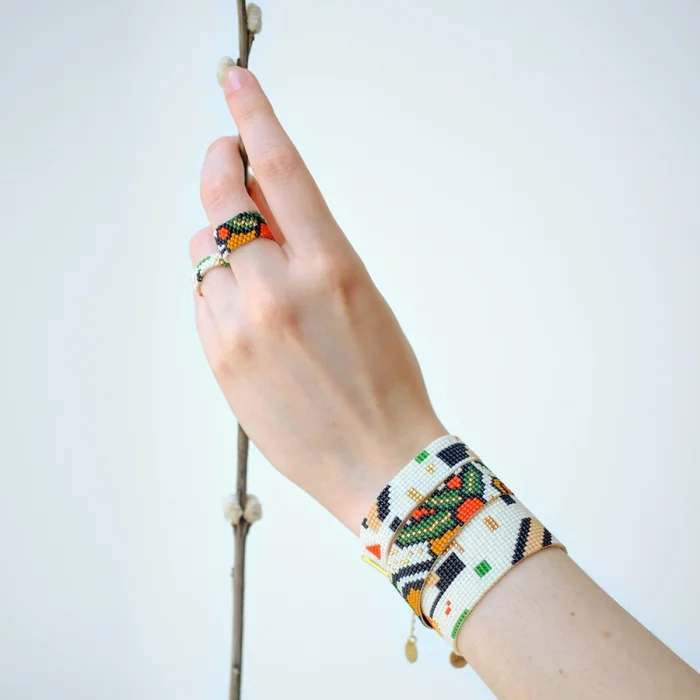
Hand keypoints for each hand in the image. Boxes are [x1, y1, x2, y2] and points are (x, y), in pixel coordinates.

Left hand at [190, 66, 445, 530]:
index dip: (255, 114)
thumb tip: (260, 203)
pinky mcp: (219, 360)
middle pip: (220, 199)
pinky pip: (202, 298)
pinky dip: (218, 291)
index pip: (281, 168)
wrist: (377, 462)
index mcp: (332, 266)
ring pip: (204, 251)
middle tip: (226, 161)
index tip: (235, 84)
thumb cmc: (384, 379)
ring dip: (225, 247)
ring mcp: (242, 327)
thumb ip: (307, 245)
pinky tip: (250, 317)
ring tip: (260, 278)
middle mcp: (279, 290)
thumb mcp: (360, 296)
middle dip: (220, 170)